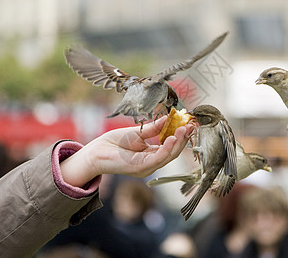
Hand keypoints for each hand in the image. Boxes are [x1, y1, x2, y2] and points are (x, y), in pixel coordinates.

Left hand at [61, 116, 194, 186]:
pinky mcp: (141, 168)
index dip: (181, 135)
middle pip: (173, 152)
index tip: (189, 123)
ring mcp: (147, 167)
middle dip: (183, 139)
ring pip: (168, 156)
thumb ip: (154, 128)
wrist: (96, 152)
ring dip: (178, 142)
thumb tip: (168, 118)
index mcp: (151, 154)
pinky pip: (158, 158)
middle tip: (191, 125)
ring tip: (184, 129)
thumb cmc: (114, 143)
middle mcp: (152, 163)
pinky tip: (172, 137)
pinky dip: (167, 148)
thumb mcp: (138, 132)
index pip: (171, 146)